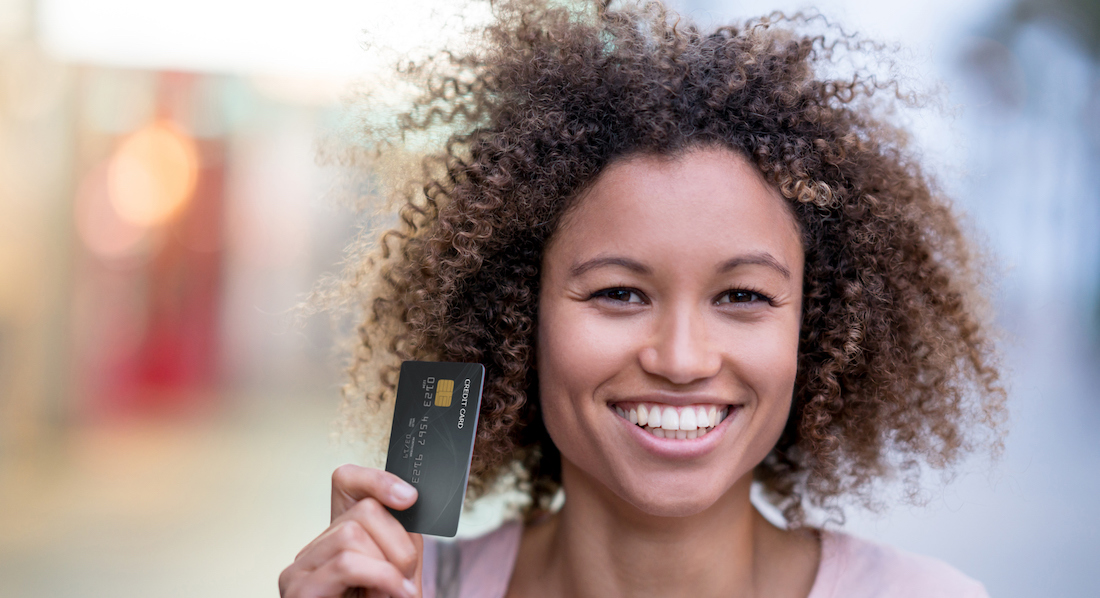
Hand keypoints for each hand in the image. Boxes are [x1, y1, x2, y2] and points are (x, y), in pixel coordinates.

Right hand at [279, 465, 422, 597]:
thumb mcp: (399, 574)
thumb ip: (401, 539)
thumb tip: (409, 498)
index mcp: (337, 543)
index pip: (345, 481)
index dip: (377, 478)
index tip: (410, 497)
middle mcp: (312, 552)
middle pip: (363, 510)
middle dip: (399, 542)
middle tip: (407, 578)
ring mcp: (298, 571)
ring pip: (353, 533)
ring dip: (391, 564)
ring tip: (399, 593)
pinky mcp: (298, 592)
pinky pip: (346, 562)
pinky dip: (380, 575)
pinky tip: (395, 593)